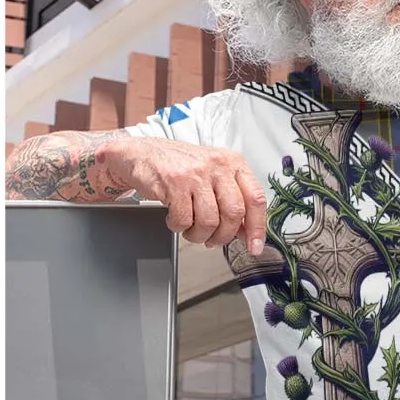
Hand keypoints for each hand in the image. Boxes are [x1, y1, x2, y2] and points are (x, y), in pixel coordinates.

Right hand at [102, 138, 265, 254]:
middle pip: (234, 213)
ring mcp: (196, 173)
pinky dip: (179, 227)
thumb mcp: (213, 177)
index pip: (255, 198)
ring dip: (199, 235)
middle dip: (223, 235)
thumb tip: (247, 232)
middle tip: (212, 240)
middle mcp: (217, 165)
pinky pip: (184, 220)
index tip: (254, 246)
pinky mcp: (175, 182)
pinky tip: (175, 219)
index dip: (257, 227)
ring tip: (191, 230)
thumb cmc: (180, 167)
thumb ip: (232, 201)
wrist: (142, 153)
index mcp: (233, 163)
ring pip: (209, 221)